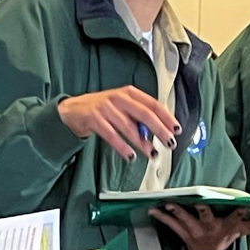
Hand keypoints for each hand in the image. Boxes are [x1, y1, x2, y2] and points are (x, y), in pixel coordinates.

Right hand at [57, 87, 178, 160]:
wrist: (73, 110)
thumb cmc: (103, 110)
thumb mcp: (122, 107)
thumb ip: (139, 117)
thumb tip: (160, 131)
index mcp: (129, 93)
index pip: (153, 104)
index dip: (166, 117)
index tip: (176, 128)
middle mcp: (119, 98)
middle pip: (144, 114)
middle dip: (159, 129)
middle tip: (169, 142)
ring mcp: (106, 108)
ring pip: (129, 127)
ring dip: (142, 143)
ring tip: (151, 154)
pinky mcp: (94, 119)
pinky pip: (112, 135)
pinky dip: (123, 147)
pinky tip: (131, 156)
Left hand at [149, 205, 249, 249]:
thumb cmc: (225, 236)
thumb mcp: (242, 231)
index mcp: (227, 226)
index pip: (239, 219)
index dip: (242, 213)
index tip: (247, 207)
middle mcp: (212, 228)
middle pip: (208, 217)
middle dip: (204, 211)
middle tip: (199, 203)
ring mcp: (196, 232)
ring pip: (187, 220)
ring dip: (178, 212)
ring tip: (169, 204)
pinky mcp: (183, 234)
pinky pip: (172, 224)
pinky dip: (162, 217)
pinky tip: (153, 210)